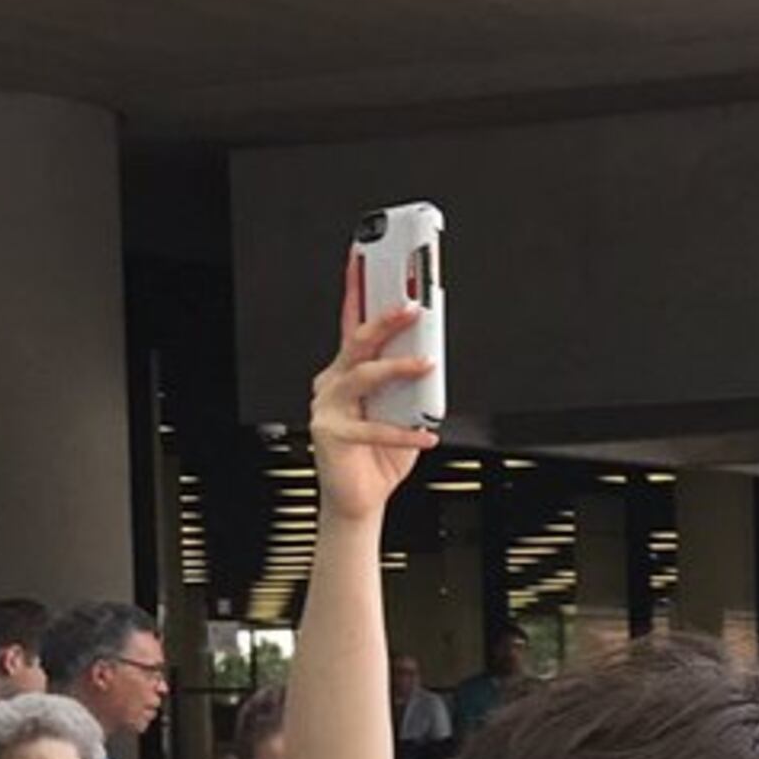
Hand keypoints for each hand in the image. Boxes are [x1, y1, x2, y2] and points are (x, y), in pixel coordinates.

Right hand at [310, 266, 439, 521]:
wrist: (360, 498)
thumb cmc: (380, 452)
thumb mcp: (402, 411)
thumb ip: (410, 385)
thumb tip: (429, 357)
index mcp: (348, 371)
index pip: (353, 322)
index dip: (357, 289)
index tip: (367, 260)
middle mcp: (333, 383)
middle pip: (357, 341)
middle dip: (384, 319)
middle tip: (411, 307)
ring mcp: (328, 407)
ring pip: (362, 375)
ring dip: (397, 368)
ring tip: (426, 365)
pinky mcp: (332, 434)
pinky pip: (374, 427)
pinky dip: (405, 432)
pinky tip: (428, 434)